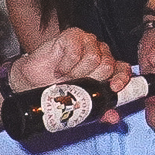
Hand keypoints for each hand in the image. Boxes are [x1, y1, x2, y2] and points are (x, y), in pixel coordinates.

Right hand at [11, 27, 132, 118]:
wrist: (32, 83)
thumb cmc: (58, 90)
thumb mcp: (81, 103)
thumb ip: (100, 109)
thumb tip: (114, 118)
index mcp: (106, 67)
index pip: (122, 69)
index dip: (121, 78)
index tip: (114, 88)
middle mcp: (99, 53)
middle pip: (108, 64)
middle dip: (92, 79)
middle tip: (76, 84)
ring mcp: (87, 42)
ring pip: (94, 58)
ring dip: (77, 73)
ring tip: (66, 77)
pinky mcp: (72, 35)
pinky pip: (76, 51)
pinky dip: (66, 65)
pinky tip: (59, 69)